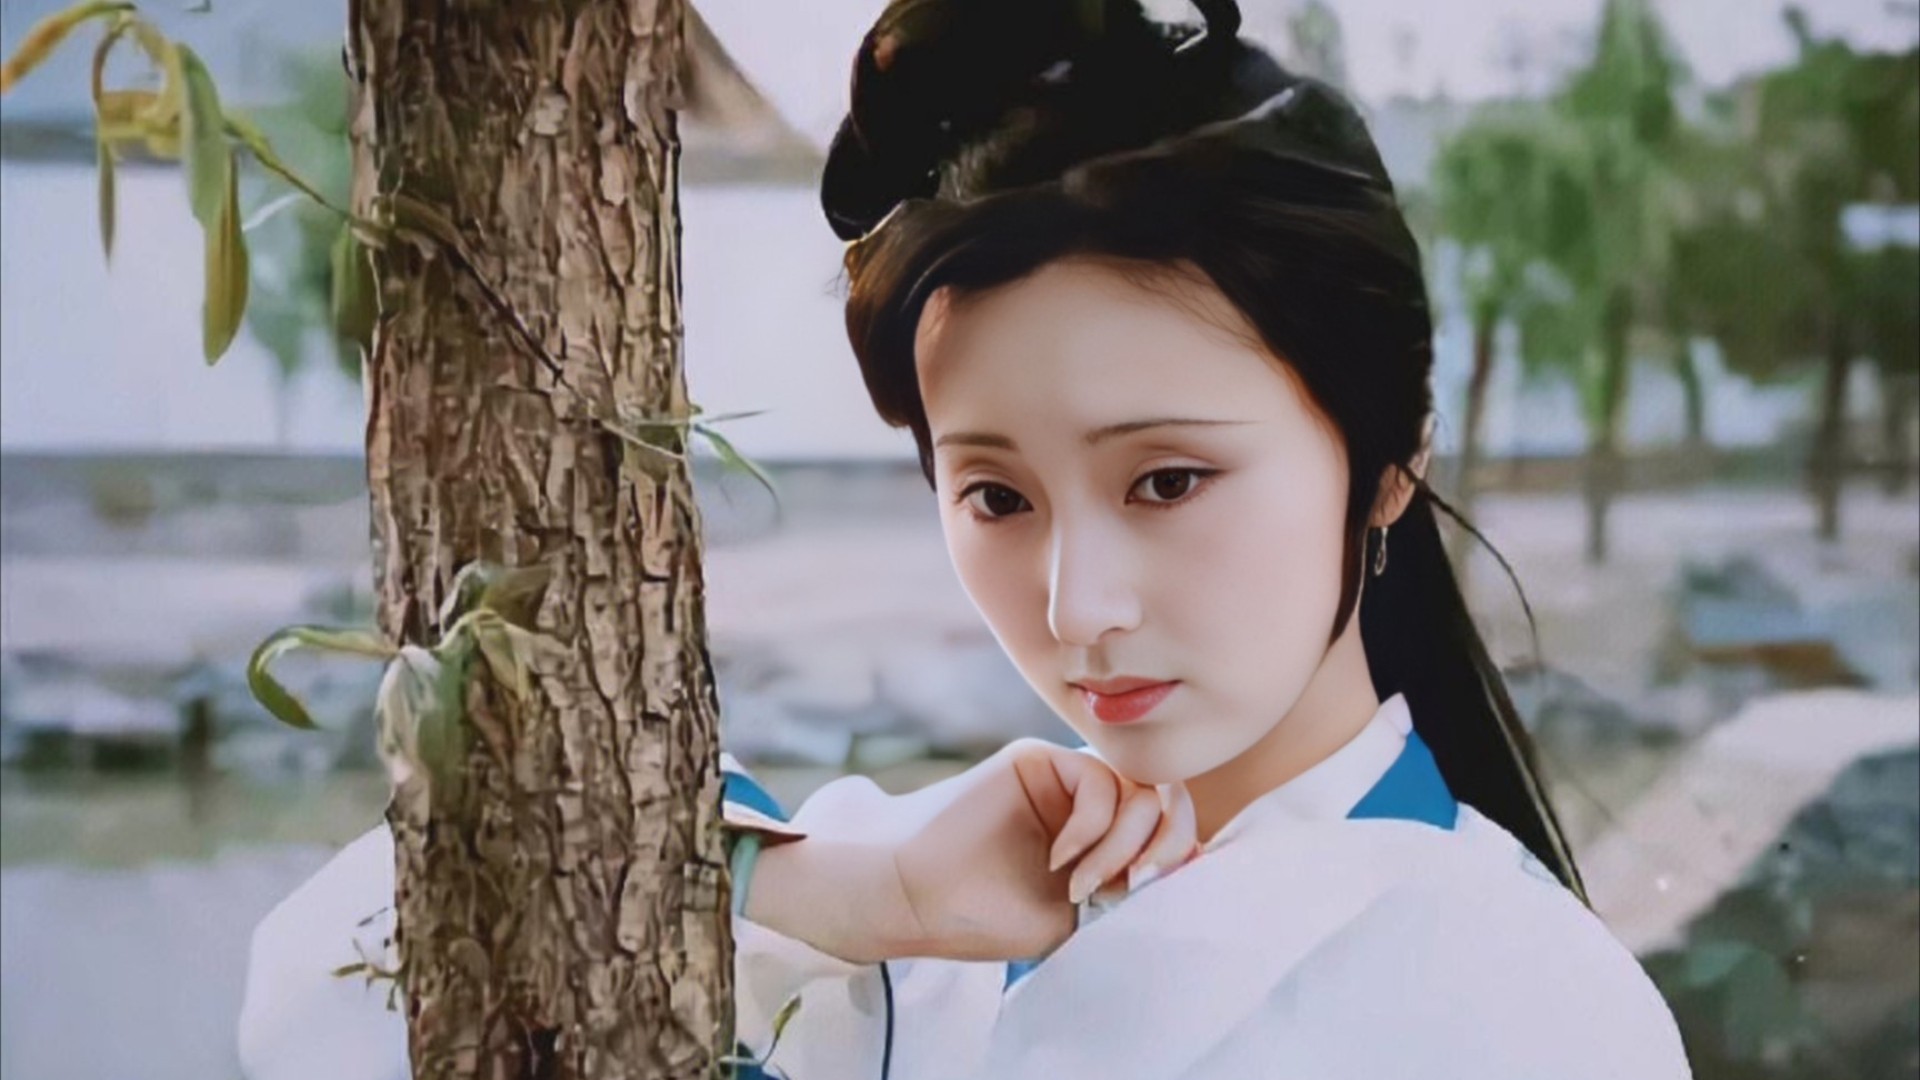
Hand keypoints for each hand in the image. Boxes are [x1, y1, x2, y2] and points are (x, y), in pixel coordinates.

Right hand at [781, 739, 1196, 962]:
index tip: (1154, 894)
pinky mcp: (1040, 759)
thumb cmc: (987, 917)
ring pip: (1138, 790)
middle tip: (1131, 885)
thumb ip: (1128, 891)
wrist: (918, 898)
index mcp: (1103, 841)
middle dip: (1163, 847)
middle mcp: (1088, 804)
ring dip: (1122, 844)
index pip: (1168, 831)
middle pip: (1166, 803)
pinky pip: (1098, 778)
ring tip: (1082, 883)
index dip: (1181, 857)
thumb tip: (1200, 866)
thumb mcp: (1077, 918)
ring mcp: (1064, 779)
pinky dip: (1092, 824)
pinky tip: (1062, 859)